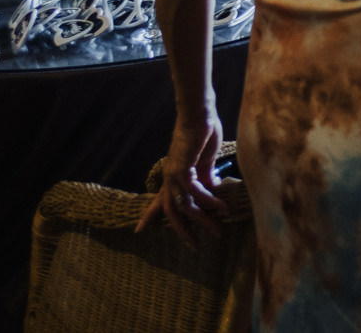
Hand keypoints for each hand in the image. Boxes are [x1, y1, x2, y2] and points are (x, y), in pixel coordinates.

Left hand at [137, 113, 224, 244]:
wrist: (200, 113)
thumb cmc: (203, 132)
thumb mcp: (204, 161)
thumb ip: (205, 176)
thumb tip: (212, 190)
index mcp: (173, 176)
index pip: (160, 200)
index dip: (150, 216)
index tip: (140, 230)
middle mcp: (169, 178)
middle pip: (170, 212)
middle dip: (181, 231)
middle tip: (193, 246)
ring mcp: (174, 174)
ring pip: (185, 207)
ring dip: (202, 220)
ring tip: (218, 228)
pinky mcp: (182, 169)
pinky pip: (195, 192)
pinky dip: (208, 201)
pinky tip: (220, 205)